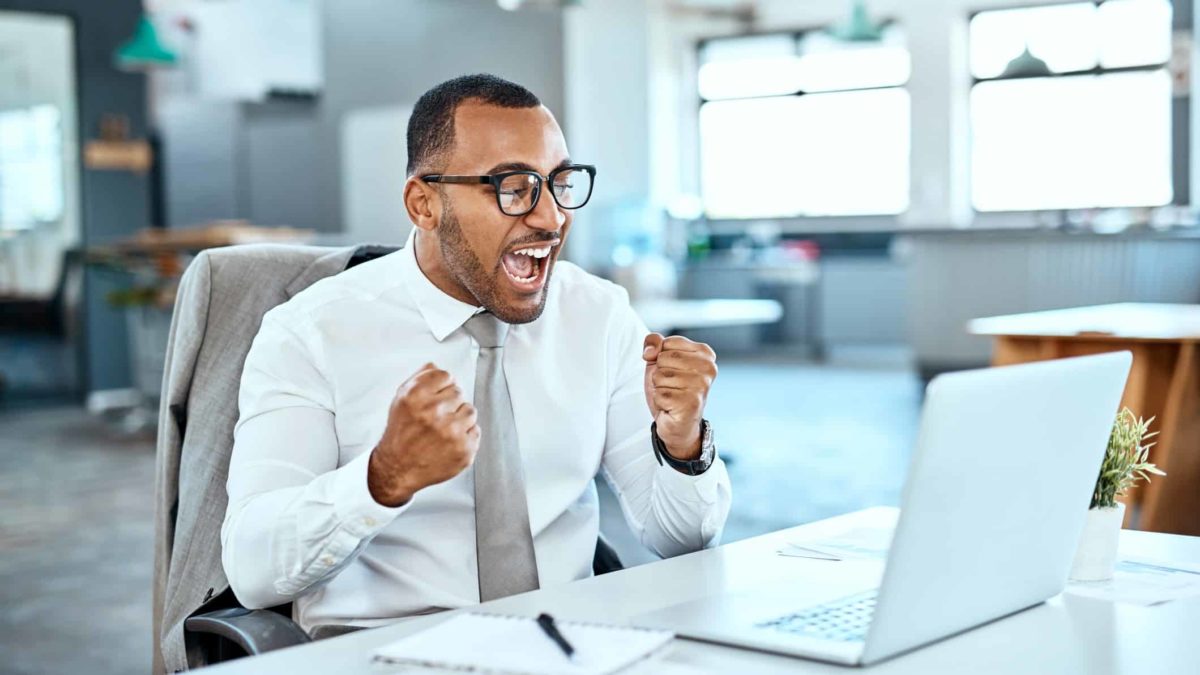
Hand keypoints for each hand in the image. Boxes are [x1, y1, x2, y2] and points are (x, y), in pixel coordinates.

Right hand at [367, 363, 479, 506]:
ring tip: (443, 430)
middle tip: (436, 417)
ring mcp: (451, 432)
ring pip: (470, 410)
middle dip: (449, 403)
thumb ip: (419, 378)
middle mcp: (433, 412)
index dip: (441, 386)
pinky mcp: (464, 449)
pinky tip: (449, 442)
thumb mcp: (400, 400)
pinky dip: (465, 436)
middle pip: (458, 391)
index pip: (445, 376)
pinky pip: (475, 430)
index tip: (435, 396)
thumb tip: (436, 365)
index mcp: (416, 396)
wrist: (398, 469)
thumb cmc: (400, 434)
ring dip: (459, 418)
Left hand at [642, 334, 716, 459]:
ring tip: (672, 395)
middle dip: (659, 373)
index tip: (672, 370)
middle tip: (672, 385)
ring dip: (659, 388)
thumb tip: (650, 352)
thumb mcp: (659, 360)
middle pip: (663, 358)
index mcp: (705, 353)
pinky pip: (660, 394)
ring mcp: (701, 385)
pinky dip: (660, 401)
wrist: (676, 422)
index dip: (661, 357)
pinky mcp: (691, 403)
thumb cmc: (670, 388)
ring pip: (660, 376)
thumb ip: (654, 342)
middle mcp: (708, 368)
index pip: (667, 342)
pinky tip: (671, 405)